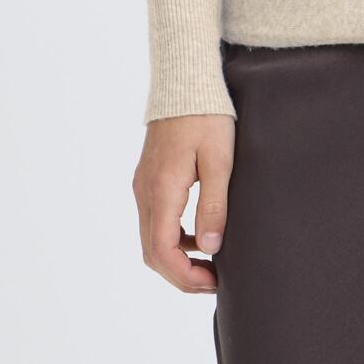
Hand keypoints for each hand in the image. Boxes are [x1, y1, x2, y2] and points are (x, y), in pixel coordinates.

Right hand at [131, 114, 234, 292]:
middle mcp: (145, 191)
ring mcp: (144, 184)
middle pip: (152, 251)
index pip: (162, 251)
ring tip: (210, 263)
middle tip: (214, 281)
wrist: (185, 81)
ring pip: (151, 237)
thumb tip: (210, 248)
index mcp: (162, 190)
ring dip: (177, 258)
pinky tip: (199, 234)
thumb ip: (214, 205)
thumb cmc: (206, 116)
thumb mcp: (219, 160)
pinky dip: (173, 237)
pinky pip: (155, 219)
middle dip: (180, 274)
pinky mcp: (149, 177)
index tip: (213, 282)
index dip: (185, 276)